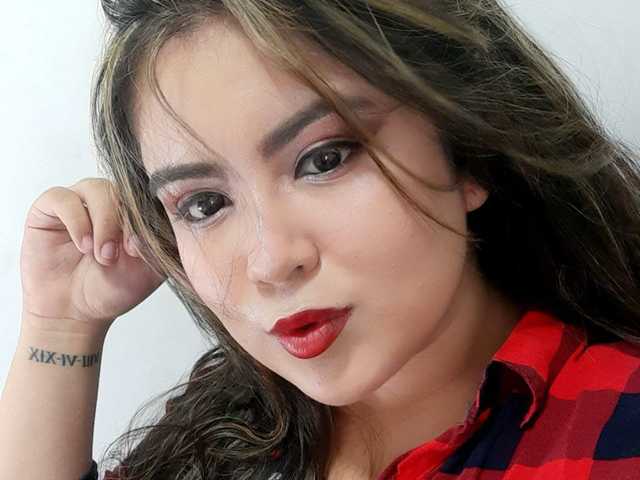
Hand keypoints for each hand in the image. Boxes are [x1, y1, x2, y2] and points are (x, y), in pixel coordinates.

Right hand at [20, 178, 165, 332]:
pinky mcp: (50, 207)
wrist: (75, 312)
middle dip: (125, 222)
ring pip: (97, 188)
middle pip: (124, 189)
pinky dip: (76, 221)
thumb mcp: (146, 270)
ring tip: (102, 254)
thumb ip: (157, 245)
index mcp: (137, 212)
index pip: (148, 197)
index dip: (147, 219)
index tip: (141, 249)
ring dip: (103, 222)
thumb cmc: (112, 288)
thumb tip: (154, 224)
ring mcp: (81, 201)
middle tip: (121, 254)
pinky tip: (83, 245)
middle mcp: (111, 201)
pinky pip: (63, 197)